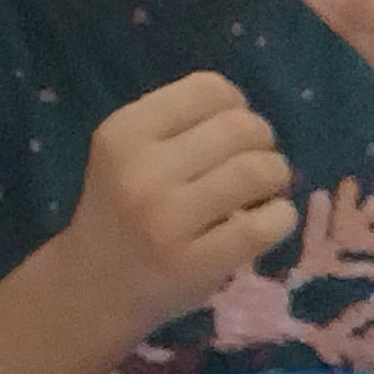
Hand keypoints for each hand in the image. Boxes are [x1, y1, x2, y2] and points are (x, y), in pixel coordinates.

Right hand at [56, 72, 295, 316]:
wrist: (92, 285)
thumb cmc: (119, 209)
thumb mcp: (126, 152)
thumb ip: (177, 125)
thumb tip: (250, 116)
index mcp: (123, 132)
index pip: (209, 88)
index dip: (235, 106)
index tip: (228, 132)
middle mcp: (142, 170)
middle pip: (241, 127)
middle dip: (262, 142)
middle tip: (252, 164)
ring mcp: (168, 219)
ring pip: (259, 171)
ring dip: (276, 177)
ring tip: (262, 192)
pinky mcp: (196, 262)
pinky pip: (267, 224)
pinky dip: (281, 217)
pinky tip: (266, 221)